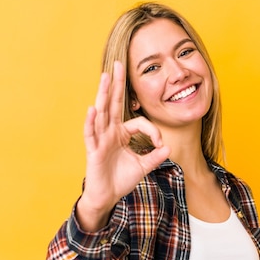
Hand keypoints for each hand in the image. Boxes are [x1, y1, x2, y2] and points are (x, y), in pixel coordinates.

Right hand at [76, 61, 169, 231]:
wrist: (107, 197)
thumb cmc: (120, 180)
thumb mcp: (142, 167)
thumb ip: (155, 157)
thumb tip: (169, 148)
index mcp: (121, 134)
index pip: (138, 122)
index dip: (152, 131)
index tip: (160, 145)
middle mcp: (109, 132)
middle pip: (113, 104)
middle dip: (116, 84)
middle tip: (118, 63)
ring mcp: (100, 140)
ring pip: (102, 113)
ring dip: (103, 94)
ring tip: (104, 76)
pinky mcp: (93, 150)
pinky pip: (91, 134)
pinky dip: (91, 122)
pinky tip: (93, 108)